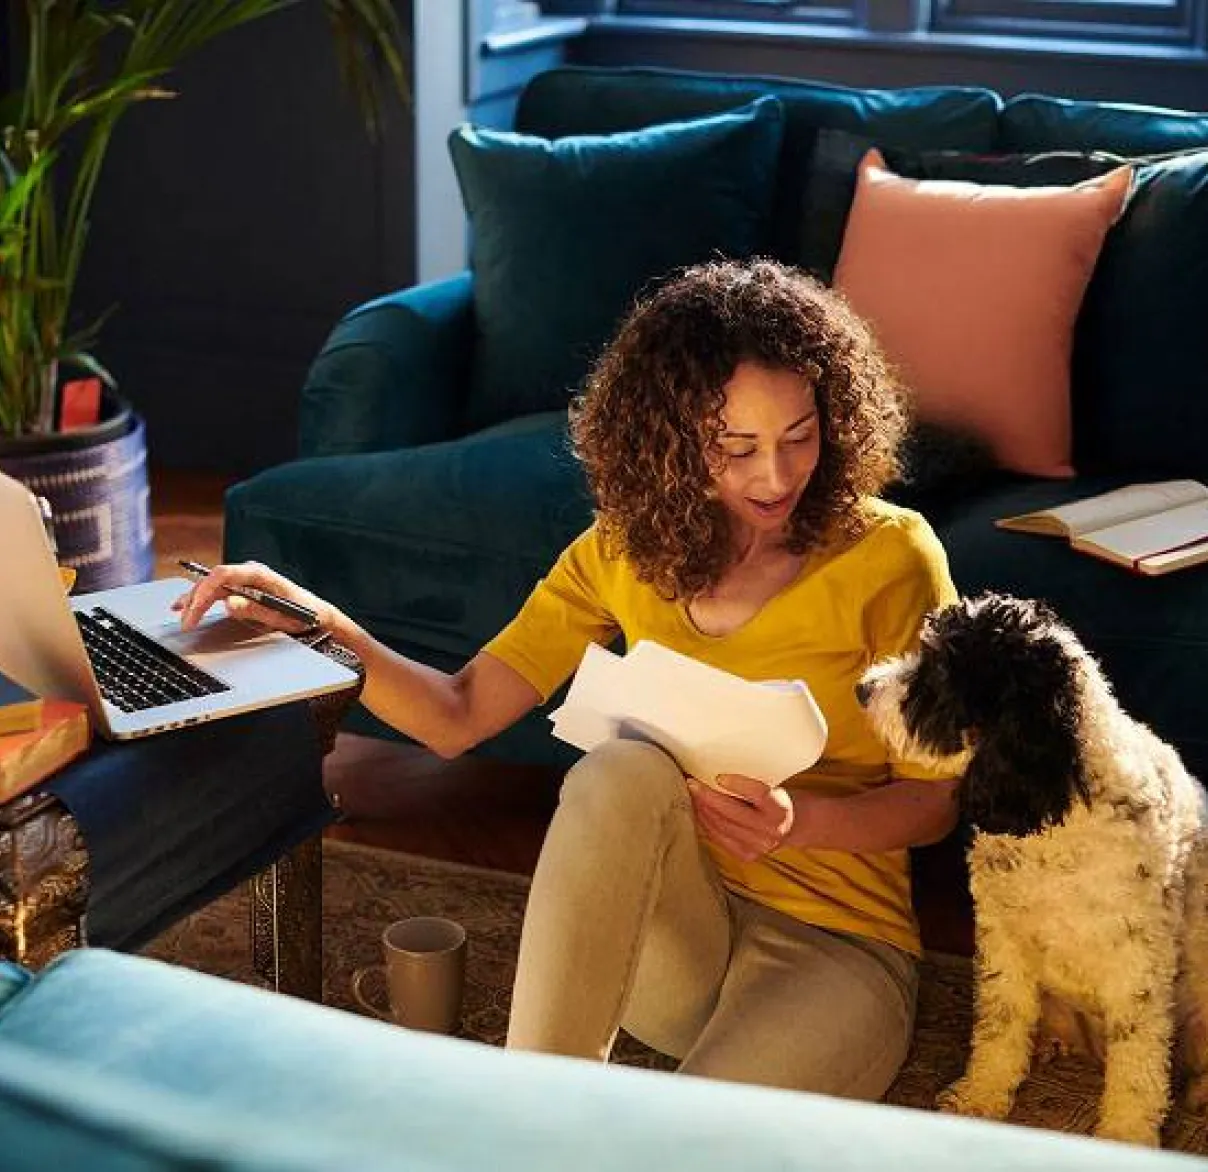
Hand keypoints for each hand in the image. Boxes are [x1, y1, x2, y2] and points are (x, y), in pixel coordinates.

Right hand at [172, 560, 335, 634]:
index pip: (223, 574)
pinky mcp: (245, 587)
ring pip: (213, 585)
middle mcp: (251, 572)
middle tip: (186, 622)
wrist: (318, 614)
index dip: (205, 590)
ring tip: (179, 613)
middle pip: (214, 580)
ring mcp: (247, 579)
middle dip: (196, 600)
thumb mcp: (281, 617)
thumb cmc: (303, 615)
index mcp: (261, 574)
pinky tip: (187, 605)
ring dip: (194, 598)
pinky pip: (218, 590)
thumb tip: (229, 603)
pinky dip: (202, 598)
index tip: (194, 608)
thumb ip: (254, 610)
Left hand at [687, 773, 795, 860]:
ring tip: (692, 795)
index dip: (738, 784)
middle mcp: (771, 830)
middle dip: (708, 796)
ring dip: (703, 809)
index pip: (758, 793)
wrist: (791, 826)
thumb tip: (715, 770)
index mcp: (780, 808)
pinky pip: (718, 838)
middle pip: (732, 812)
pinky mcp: (746, 855)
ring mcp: (758, 846)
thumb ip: (750, 784)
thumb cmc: (774, 799)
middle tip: (692, 783)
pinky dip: (706, 823)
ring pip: (721, 826)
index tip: (718, 776)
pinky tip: (699, 811)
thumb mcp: (771, 787)